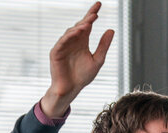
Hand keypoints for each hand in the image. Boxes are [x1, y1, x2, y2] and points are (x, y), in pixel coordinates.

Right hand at [41, 1, 114, 116]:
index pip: (87, 24)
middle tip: (95, 14)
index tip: (99, 4)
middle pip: (79, 25)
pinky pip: (62, 42)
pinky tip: (77, 32)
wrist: (71, 89)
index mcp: (82, 41)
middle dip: (87, 19)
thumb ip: (103, 45)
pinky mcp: (56, 52)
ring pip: (70, 32)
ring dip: (79, 27)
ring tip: (88, 23)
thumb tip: (111, 30)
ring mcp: (63, 46)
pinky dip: (69, 36)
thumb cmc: (83, 76)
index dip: (92, 14)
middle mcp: (72, 41)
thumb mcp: (98, 59)